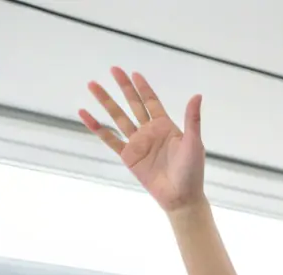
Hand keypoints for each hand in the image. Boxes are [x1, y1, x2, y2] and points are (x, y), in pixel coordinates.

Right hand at [80, 68, 205, 212]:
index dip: (143, 88)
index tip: (134, 73)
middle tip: (113, 69)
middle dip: (123, 87)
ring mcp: (137, 143)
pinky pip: (109, 139)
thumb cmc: (192, 172)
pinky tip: (84, 114)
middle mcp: (149, 131)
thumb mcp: (194, 144)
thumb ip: (192, 120)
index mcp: (165, 126)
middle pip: (133, 104)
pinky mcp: (128, 156)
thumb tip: (197, 95)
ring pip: (118, 117)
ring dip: (106, 101)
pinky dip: (97, 127)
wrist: (181, 197)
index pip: (152, 102)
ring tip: (92, 85)